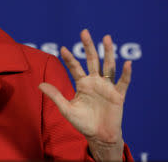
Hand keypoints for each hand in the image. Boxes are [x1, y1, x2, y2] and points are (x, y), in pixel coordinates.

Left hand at [39, 29, 131, 160]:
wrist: (99, 136)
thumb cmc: (82, 123)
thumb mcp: (66, 109)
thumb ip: (55, 95)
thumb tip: (39, 84)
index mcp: (82, 83)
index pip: (75, 67)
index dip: (69, 58)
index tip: (62, 48)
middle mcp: (95, 82)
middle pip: (92, 60)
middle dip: (88, 46)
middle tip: (84, 31)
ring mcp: (107, 87)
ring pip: (108, 66)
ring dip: (108, 52)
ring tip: (106, 38)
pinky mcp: (118, 96)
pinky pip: (123, 83)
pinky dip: (126, 73)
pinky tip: (127, 63)